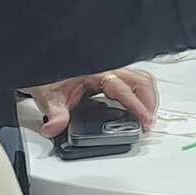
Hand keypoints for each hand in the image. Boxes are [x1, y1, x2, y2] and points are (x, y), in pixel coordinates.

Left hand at [26, 68, 158, 138]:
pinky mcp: (115, 77)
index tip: (145, 120)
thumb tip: (54, 127)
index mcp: (97, 73)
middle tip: (148, 124)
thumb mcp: (49, 97)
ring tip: (148, 117)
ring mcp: (114, 71)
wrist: (45, 68)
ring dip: (150, 98)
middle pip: (141, 81)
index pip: (125, 89)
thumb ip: (55, 114)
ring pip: (143, 79)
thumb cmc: (49, 79)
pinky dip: (145, 94)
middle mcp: (109, 70)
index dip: (138, 106)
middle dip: (150, 103)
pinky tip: (142, 107)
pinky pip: (137, 81)